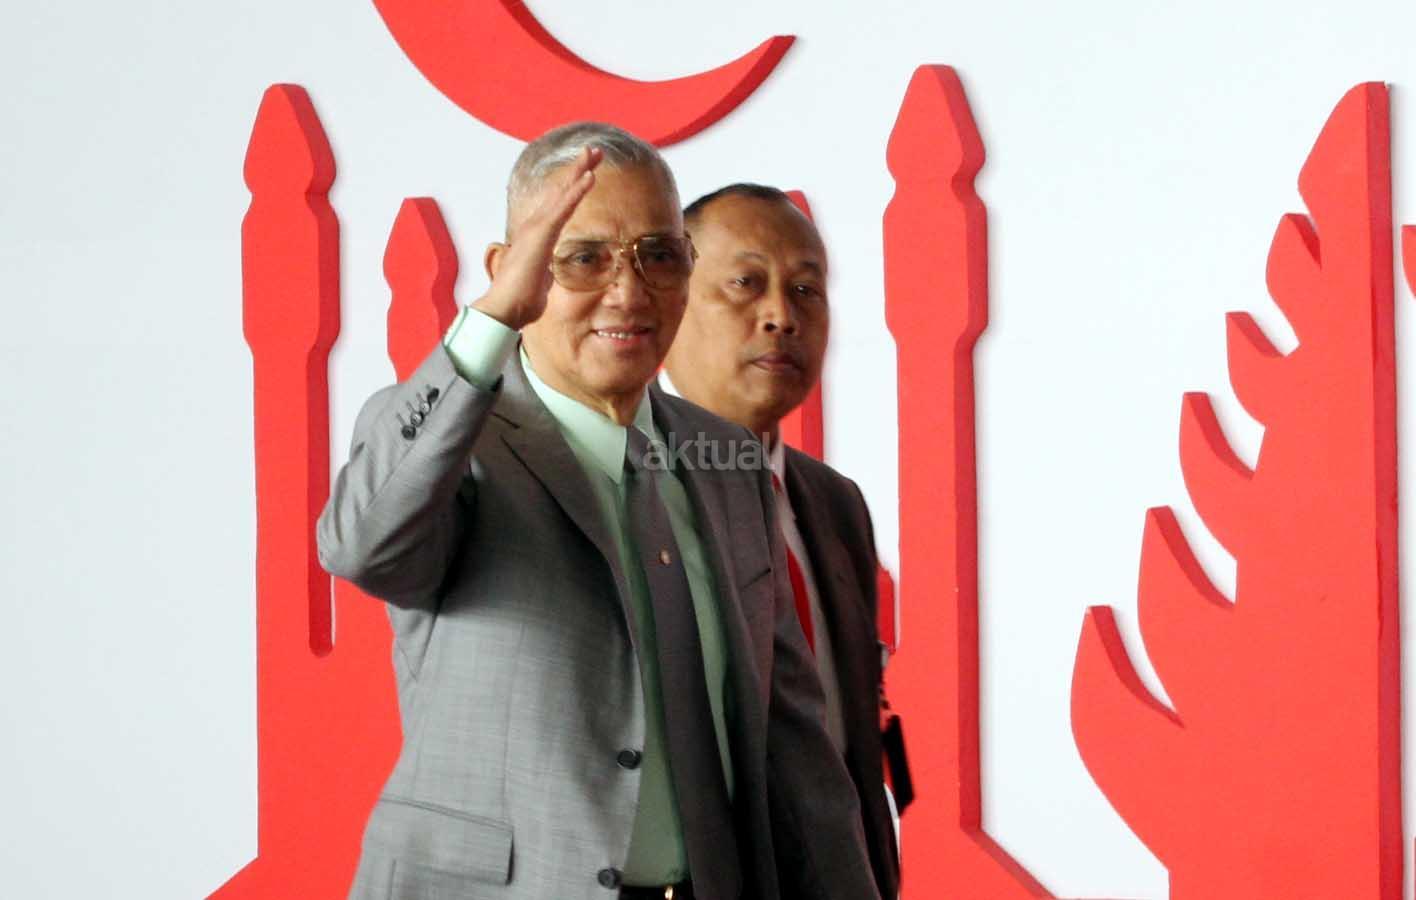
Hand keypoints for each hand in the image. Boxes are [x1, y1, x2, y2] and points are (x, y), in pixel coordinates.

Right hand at [472, 146, 601, 329]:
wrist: (505, 308)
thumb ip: (543, 276)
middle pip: (560, 190)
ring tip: (594, 152)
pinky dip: (577, 190)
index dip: (572, 186)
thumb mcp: (539, 283)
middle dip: (578, 168)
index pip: (558, 205)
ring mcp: (537, 228)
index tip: (588, 171)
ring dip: (579, 170)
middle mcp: (535, 226)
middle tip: (594, 150)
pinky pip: (564, 207)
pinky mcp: (541, 234)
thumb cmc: (520, 300)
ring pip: (562, 192)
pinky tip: (590, 176)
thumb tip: (546, 280)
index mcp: (536, 236)